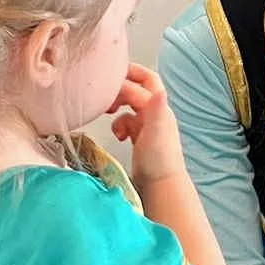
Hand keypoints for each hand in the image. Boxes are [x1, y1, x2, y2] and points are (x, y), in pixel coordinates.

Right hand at [110, 66, 184, 184]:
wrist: (160, 185)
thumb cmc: (158, 160)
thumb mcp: (156, 132)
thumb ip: (156, 111)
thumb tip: (159, 92)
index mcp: (159, 107)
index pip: (142, 82)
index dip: (124, 79)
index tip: (105, 83)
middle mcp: (155, 112)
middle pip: (139, 86)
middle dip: (123, 84)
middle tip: (105, 90)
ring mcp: (148, 124)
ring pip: (131, 103)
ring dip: (118, 104)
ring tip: (107, 111)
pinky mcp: (140, 136)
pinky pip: (128, 121)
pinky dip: (119, 123)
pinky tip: (118, 135)